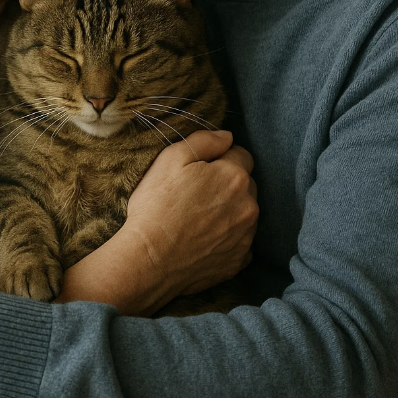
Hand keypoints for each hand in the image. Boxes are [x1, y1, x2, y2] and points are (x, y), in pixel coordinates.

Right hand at [58, 130, 256, 315]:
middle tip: (196, 194)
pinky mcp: (239, 261)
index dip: (220, 159)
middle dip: (227, 184)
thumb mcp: (170, 159)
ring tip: (198, 219)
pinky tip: (203, 239)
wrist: (148, 261)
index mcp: (234, 177)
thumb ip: (204, 140)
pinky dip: (227, 238)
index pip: (241, 155)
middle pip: (246, 184)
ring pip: (244, 213)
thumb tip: (227, 136)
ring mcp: (246, 236)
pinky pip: (240, 241)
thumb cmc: (156, 207)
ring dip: (230, 211)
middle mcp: (249, 206)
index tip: (200, 171)